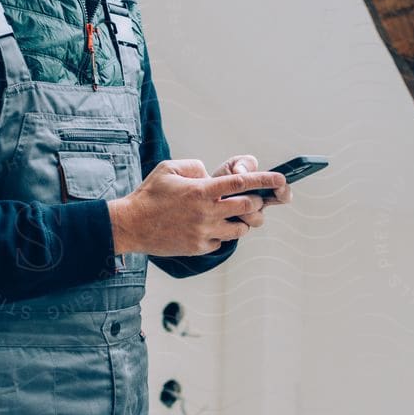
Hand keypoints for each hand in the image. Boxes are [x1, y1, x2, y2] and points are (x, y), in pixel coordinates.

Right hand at [109, 158, 286, 255]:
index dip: (266, 179)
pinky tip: (209, 227)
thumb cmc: (149, 195)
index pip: (243, 182)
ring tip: (229, 213)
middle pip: (249, 206)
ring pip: (241, 228)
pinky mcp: (200, 247)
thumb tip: (211, 174)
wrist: (131, 225)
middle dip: (255, 201)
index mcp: (202, 190)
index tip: (281, 178)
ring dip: (241, 219)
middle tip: (250, 198)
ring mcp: (205, 232)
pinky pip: (223, 241)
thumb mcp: (170, 169)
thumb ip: (196, 167)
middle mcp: (207, 212)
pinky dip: (223, 234)